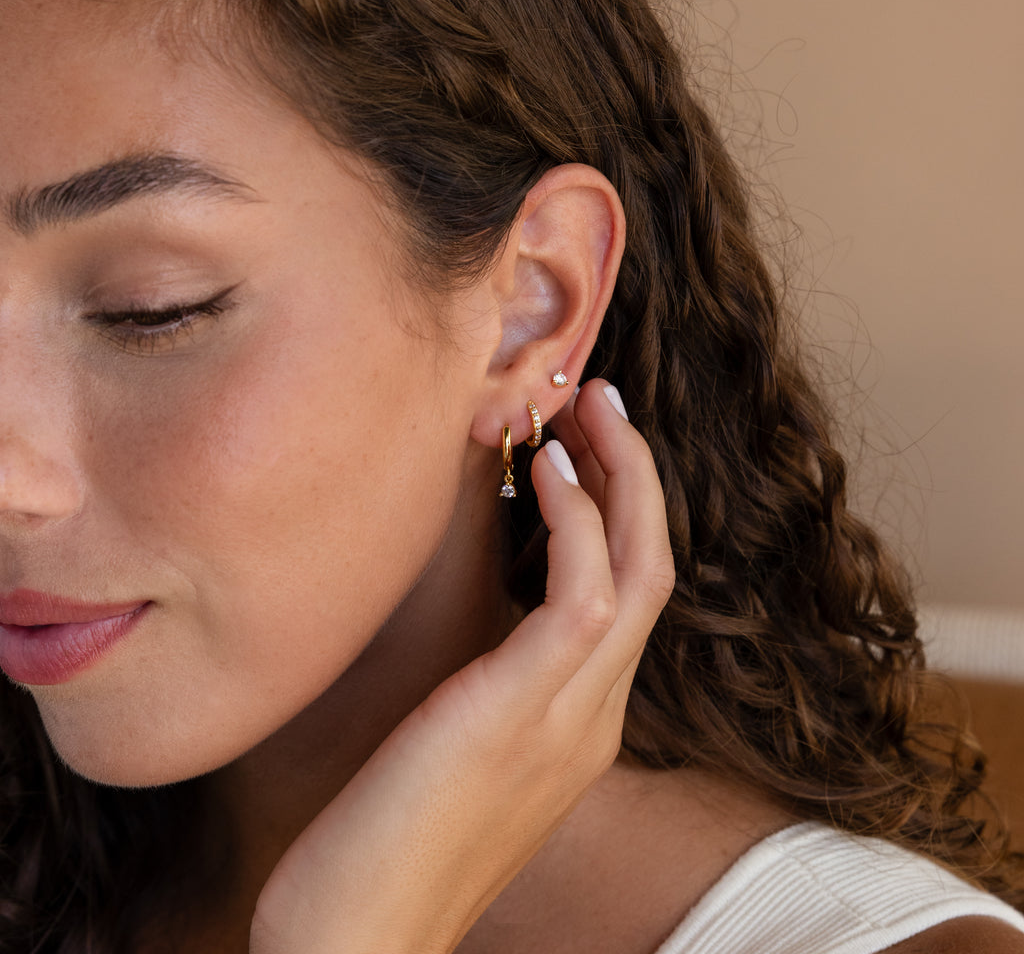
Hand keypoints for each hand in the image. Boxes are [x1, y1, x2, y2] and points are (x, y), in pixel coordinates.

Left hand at [250, 381, 674, 953]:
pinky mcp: (528, 710)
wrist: (361, 936)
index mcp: (580, 722)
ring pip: (638, 570)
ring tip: (590, 410)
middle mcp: (594, 715)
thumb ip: (493, 691)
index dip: (620, 512)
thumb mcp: (457, 750)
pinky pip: (585, 594)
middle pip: (652, 569)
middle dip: (637, 478)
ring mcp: (571, 716)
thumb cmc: (390, 840)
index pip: (629, 596)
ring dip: (622, 478)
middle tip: (606, 404)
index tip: (589, 447)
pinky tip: (547, 470)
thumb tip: (484, 624)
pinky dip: (578, 521)